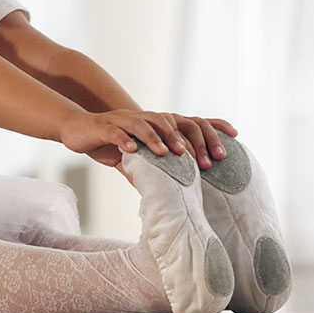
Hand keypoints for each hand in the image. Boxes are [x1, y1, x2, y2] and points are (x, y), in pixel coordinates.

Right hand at [60, 109, 237, 172]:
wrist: (77, 129)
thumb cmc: (108, 143)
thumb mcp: (135, 158)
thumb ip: (152, 171)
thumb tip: (169, 194)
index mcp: (156, 125)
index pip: (190, 122)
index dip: (212, 127)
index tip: (236, 136)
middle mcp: (144, 118)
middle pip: (173, 122)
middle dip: (191, 141)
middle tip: (205, 162)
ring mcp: (124, 121)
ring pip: (146, 124)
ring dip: (159, 138)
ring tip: (172, 154)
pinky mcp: (105, 126)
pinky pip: (117, 132)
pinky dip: (126, 140)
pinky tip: (133, 151)